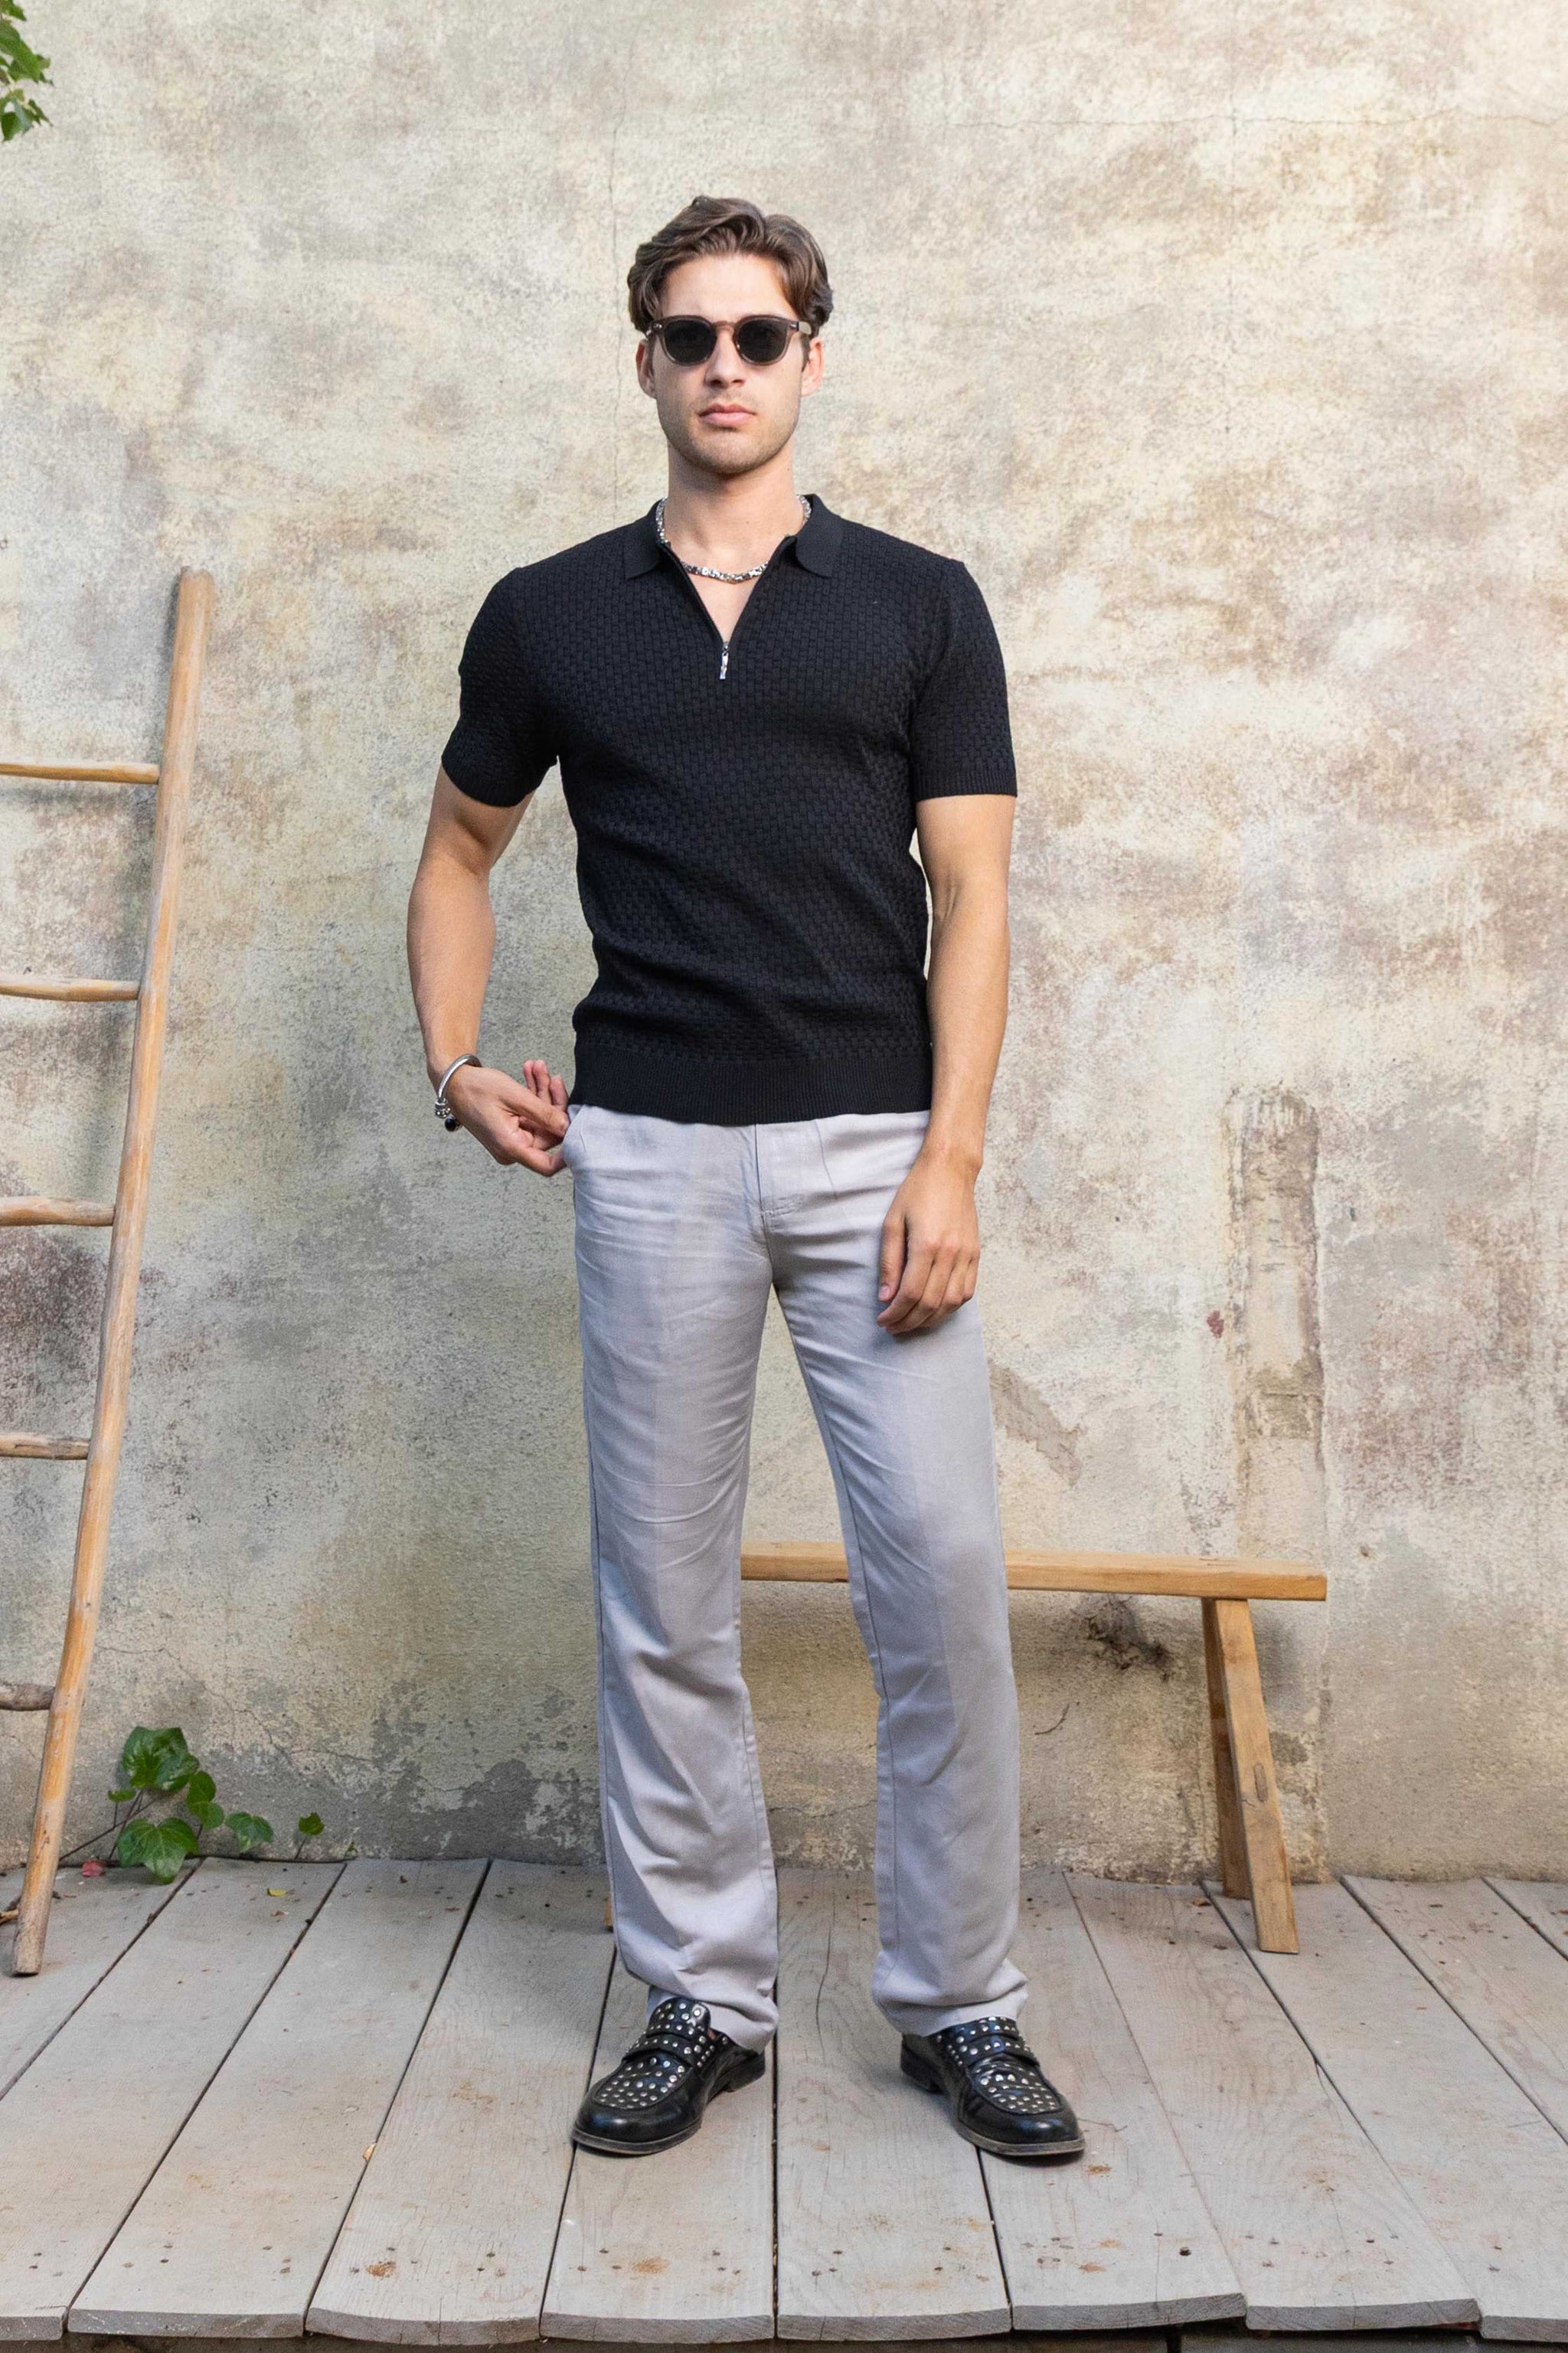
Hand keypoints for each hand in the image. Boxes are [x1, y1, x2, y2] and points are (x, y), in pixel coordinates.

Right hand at [445, 1057, 569, 1173]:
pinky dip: (533, 1095)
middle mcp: (512, 1148)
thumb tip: (568, 1127)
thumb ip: (545, 1113)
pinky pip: (530, 1115)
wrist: (454, 1080)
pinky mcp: (511, 1127)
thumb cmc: (476, 1089)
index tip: (579, 1129)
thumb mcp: (515, 1097)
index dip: (567, 1152)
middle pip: (548, 1132)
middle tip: (551, 1077)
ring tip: (538, 1068)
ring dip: (542, 1093)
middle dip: (552, 1102)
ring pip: (540, 1119)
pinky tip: (532, 1074)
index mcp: (511, 1147)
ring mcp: (511, 1138)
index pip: (547, 1165)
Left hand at [877, 1148, 980, 1334]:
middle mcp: (950, 1254)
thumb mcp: (892, 1222)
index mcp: (927, 1245)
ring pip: (951, 1303)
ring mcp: (967, 1255)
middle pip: (931, 1304)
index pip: (910, 1294)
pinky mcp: (976, 1254)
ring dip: (930, 1320)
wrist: (950, 1170)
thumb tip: (886, 1297)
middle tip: (893, 1328)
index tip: (882, 1320)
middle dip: (909, 1322)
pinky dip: (951, 1307)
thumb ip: (889, 1262)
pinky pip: (967, 1292)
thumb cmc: (917, 1192)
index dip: (895, 1313)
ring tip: (912, 1323)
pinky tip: (936, 1310)